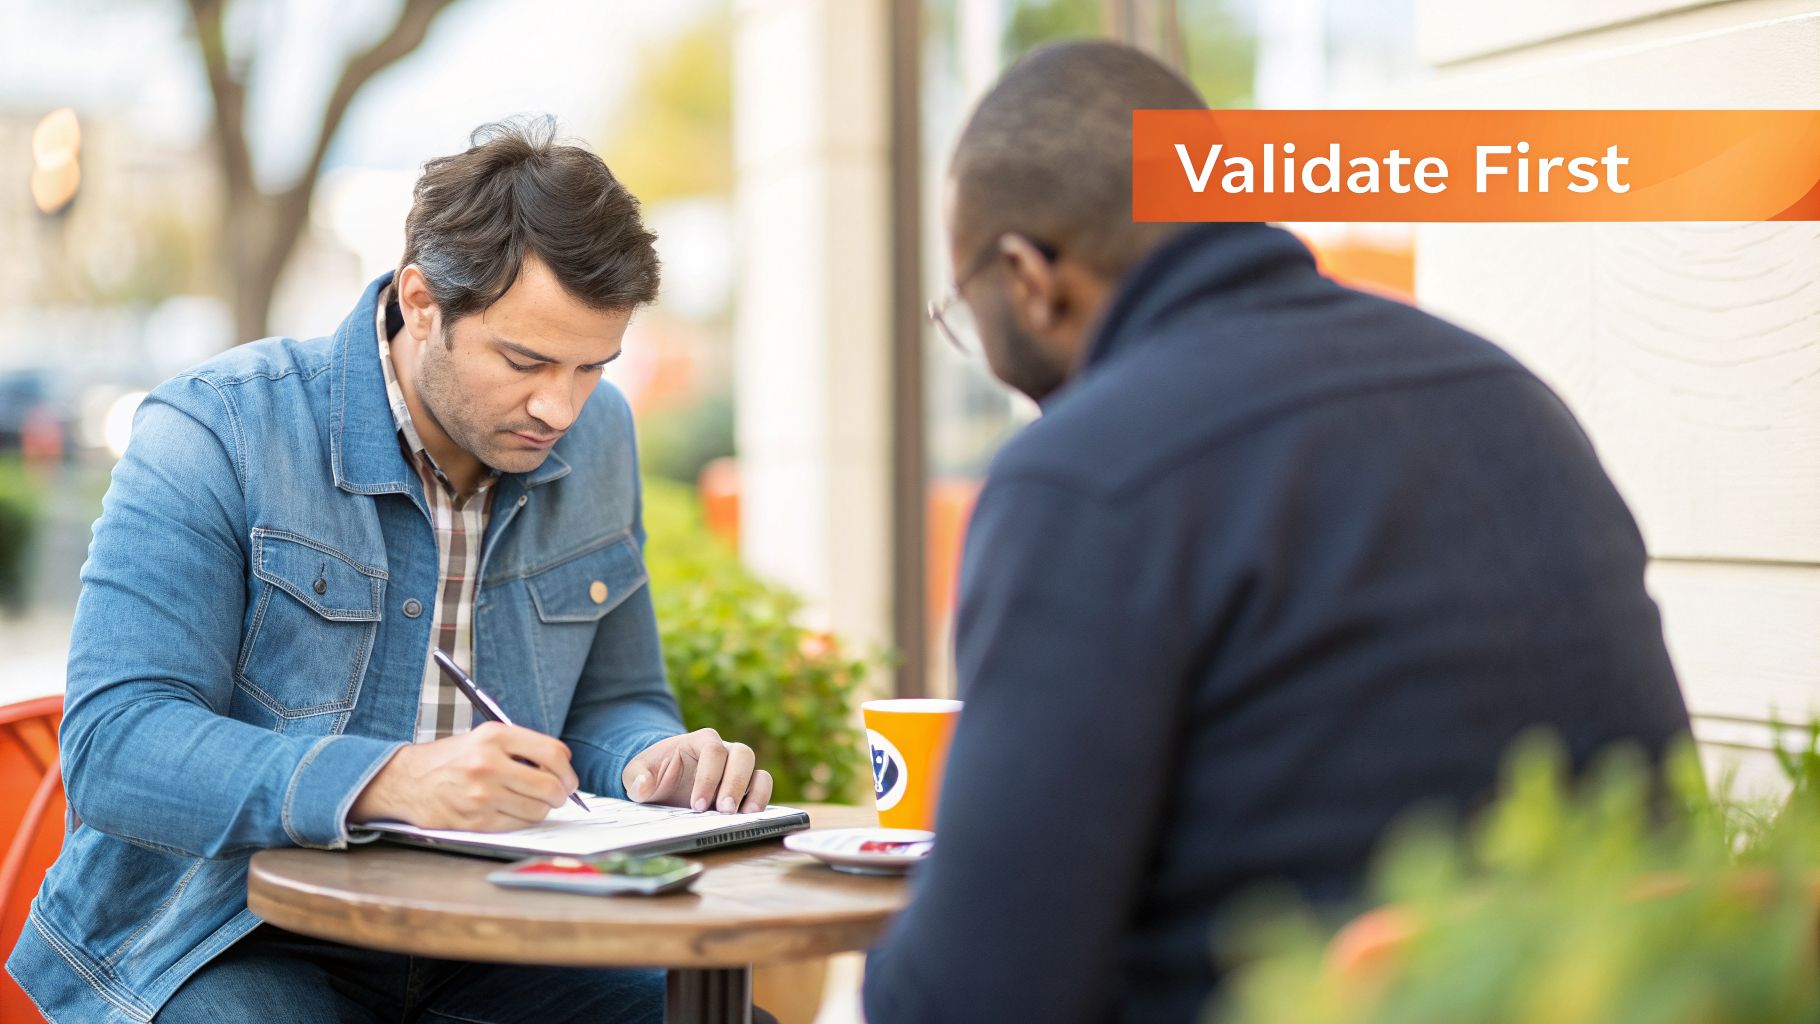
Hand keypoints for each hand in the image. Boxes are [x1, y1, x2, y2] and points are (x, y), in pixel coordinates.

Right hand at [349, 722, 579, 831]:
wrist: (407, 781)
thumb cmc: (452, 759)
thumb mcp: (484, 738)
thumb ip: (522, 748)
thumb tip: (562, 769)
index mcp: (495, 736)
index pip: (553, 753)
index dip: (567, 769)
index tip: (567, 778)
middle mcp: (489, 764)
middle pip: (550, 786)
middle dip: (561, 794)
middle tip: (559, 795)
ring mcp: (482, 794)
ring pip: (537, 810)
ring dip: (542, 809)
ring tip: (532, 803)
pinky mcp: (476, 820)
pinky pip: (518, 825)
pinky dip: (522, 821)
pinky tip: (513, 812)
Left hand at [622, 728, 772, 813]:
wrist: (664, 781)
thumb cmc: (654, 773)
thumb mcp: (636, 773)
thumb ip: (636, 777)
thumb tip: (643, 785)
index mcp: (700, 741)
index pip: (713, 750)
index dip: (708, 777)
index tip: (697, 805)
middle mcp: (725, 751)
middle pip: (742, 755)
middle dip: (735, 783)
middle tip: (723, 810)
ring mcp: (738, 770)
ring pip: (759, 772)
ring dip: (755, 794)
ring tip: (744, 816)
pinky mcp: (745, 788)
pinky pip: (762, 789)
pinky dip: (760, 803)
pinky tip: (748, 820)